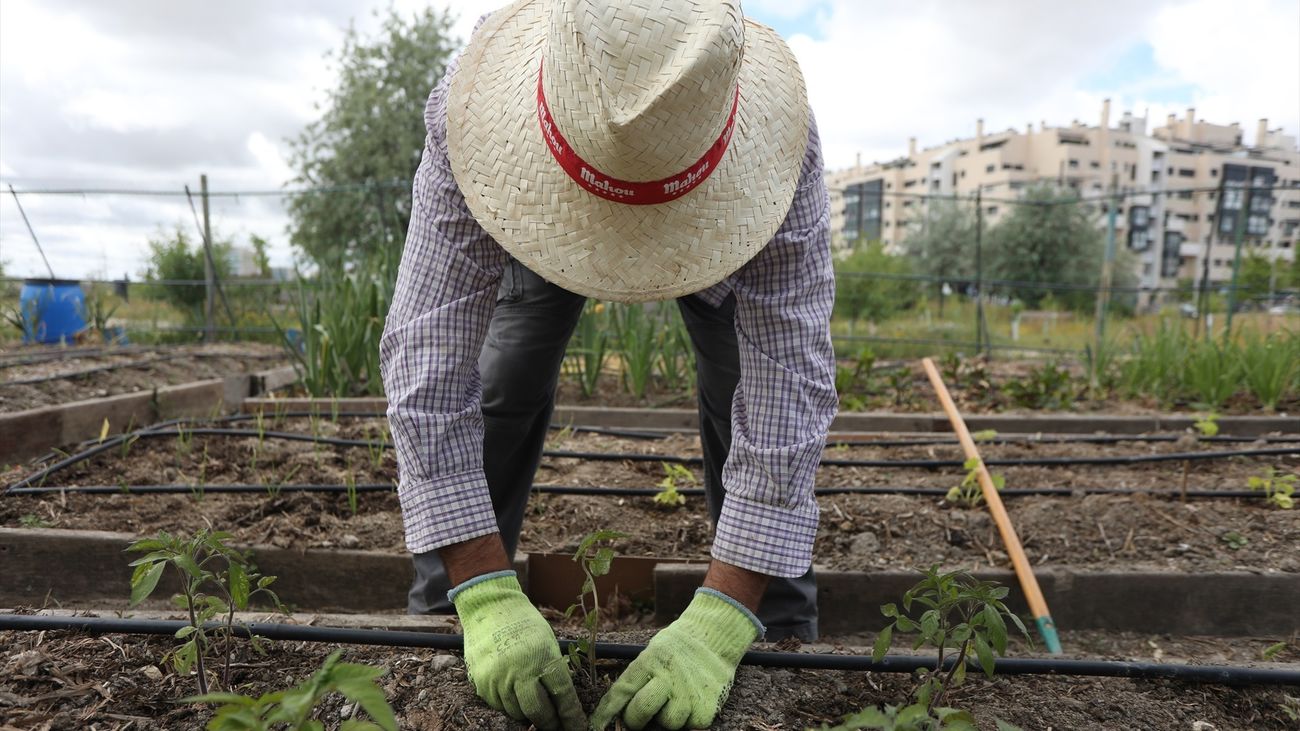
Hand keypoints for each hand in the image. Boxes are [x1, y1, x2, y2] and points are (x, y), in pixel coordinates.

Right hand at [451, 571, 585, 730]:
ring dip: (527, 713)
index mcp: (543, 659)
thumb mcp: (548, 643)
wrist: (490, 607)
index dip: (571, 716)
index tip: (576, 726)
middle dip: (549, 722)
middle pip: (538, 712)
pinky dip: (508, 704)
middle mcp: (520, 672)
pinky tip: (512, 692)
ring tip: (533, 705)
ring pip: (517, 712)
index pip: (562, 696)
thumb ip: (553, 672)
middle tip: (555, 725)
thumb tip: (561, 703)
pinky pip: (498, 705)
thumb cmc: (524, 624)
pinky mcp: (481, 683)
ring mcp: (498, 679)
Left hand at [591, 589, 760, 729]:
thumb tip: (622, 707)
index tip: (595, 726)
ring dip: (669, 716)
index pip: (621, 692)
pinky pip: (691, 726)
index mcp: (649, 662)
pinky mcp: (706, 708)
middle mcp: (666, 678)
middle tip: (641, 715)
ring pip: (668, 723)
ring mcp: (687, 694)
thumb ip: (639, 677)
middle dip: (636, 719)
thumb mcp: (653, 651)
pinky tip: (694, 700)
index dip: (605, 713)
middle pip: (640, 713)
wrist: (715, 635)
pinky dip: (691, 718)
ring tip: (678, 697)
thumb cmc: (679, 646)